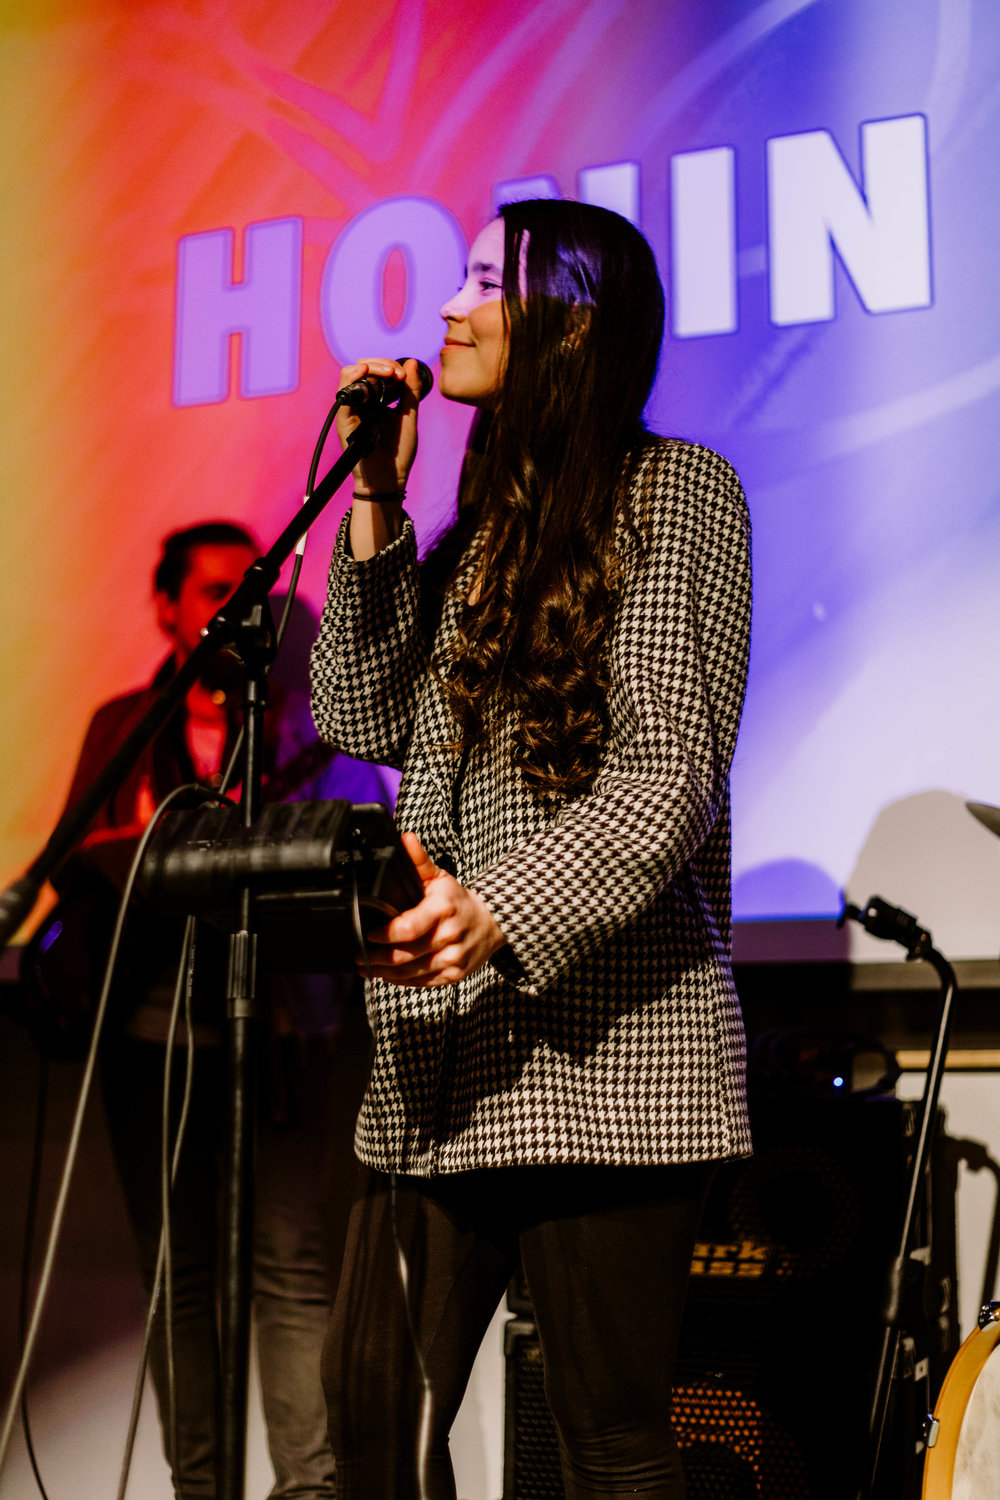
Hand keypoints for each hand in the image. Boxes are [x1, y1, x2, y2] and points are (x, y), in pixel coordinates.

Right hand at [335, 356, 423, 495]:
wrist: (390, 479)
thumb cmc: (398, 452)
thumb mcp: (408, 415)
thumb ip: (410, 390)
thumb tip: (413, 362)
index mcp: (375, 399)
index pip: (375, 370)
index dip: (389, 366)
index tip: (404, 375)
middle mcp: (361, 401)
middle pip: (363, 367)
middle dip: (382, 364)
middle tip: (398, 374)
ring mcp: (351, 409)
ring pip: (350, 374)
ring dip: (370, 367)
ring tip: (389, 374)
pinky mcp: (344, 419)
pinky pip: (342, 392)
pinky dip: (351, 378)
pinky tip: (364, 372)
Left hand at [359, 833, 505, 987]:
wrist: (492, 922)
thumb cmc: (458, 900)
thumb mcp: (440, 877)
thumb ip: (419, 861)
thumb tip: (404, 838)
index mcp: (442, 909)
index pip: (407, 928)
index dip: (383, 935)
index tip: (369, 934)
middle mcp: (449, 936)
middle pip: (405, 954)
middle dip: (377, 957)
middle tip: (360, 955)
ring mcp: (453, 958)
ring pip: (411, 972)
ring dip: (385, 972)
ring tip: (367, 967)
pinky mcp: (454, 974)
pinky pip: (422, 982)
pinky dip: (402, 981)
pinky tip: (388, 976)